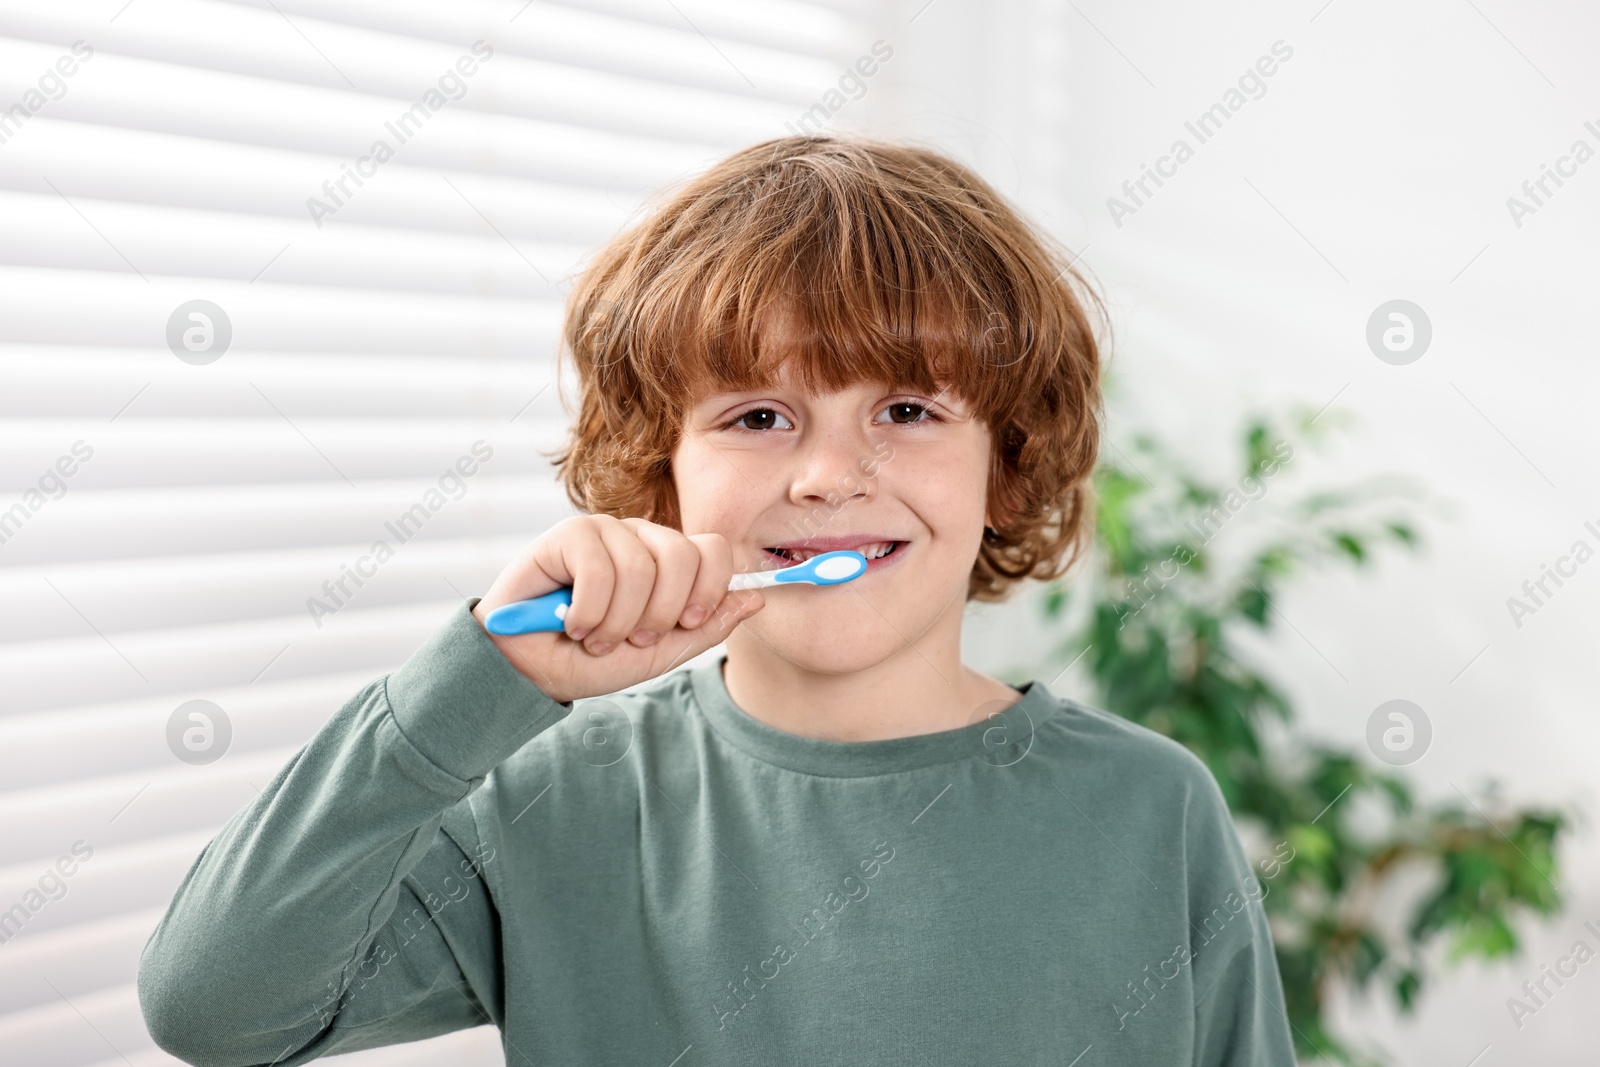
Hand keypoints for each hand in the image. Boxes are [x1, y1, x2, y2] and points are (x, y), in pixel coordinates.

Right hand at [470, 515, 763, 703]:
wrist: (530, 670)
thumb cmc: (592, 658)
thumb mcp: (660, 652)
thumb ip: (707, 627)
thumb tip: (758, 599)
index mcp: (669, 562)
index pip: (714, 550)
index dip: (708, 590)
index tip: (684, 625)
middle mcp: (641, 539)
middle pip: (683, 554)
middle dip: (661, 612)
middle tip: (633, 639)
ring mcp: (606, 532)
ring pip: (640, 567)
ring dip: (617, 621)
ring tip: (594, 638)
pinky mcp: (568, 535)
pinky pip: (599, 567)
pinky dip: (588, 611)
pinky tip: (571, 623)